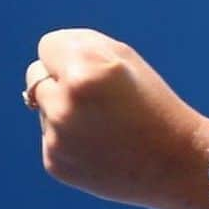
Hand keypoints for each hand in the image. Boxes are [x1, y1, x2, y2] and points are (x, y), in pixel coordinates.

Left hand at [24, 28, 207, 208]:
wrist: (172, 161)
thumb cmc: (151, 101)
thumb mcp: (125, 59)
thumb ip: (82, 47)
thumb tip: (45, 60)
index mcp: (85, 72)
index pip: (48, 46)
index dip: (70, 52)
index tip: (92, 65)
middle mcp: (64, 104)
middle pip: (35, 74)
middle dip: (59, 78)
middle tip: (95, 93)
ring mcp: (56, 137)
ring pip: (44, 106)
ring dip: (63, 107)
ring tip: (103, 121)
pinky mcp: (54, 162)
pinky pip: (50, 135)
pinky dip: (68, 135)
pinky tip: (99, 143)